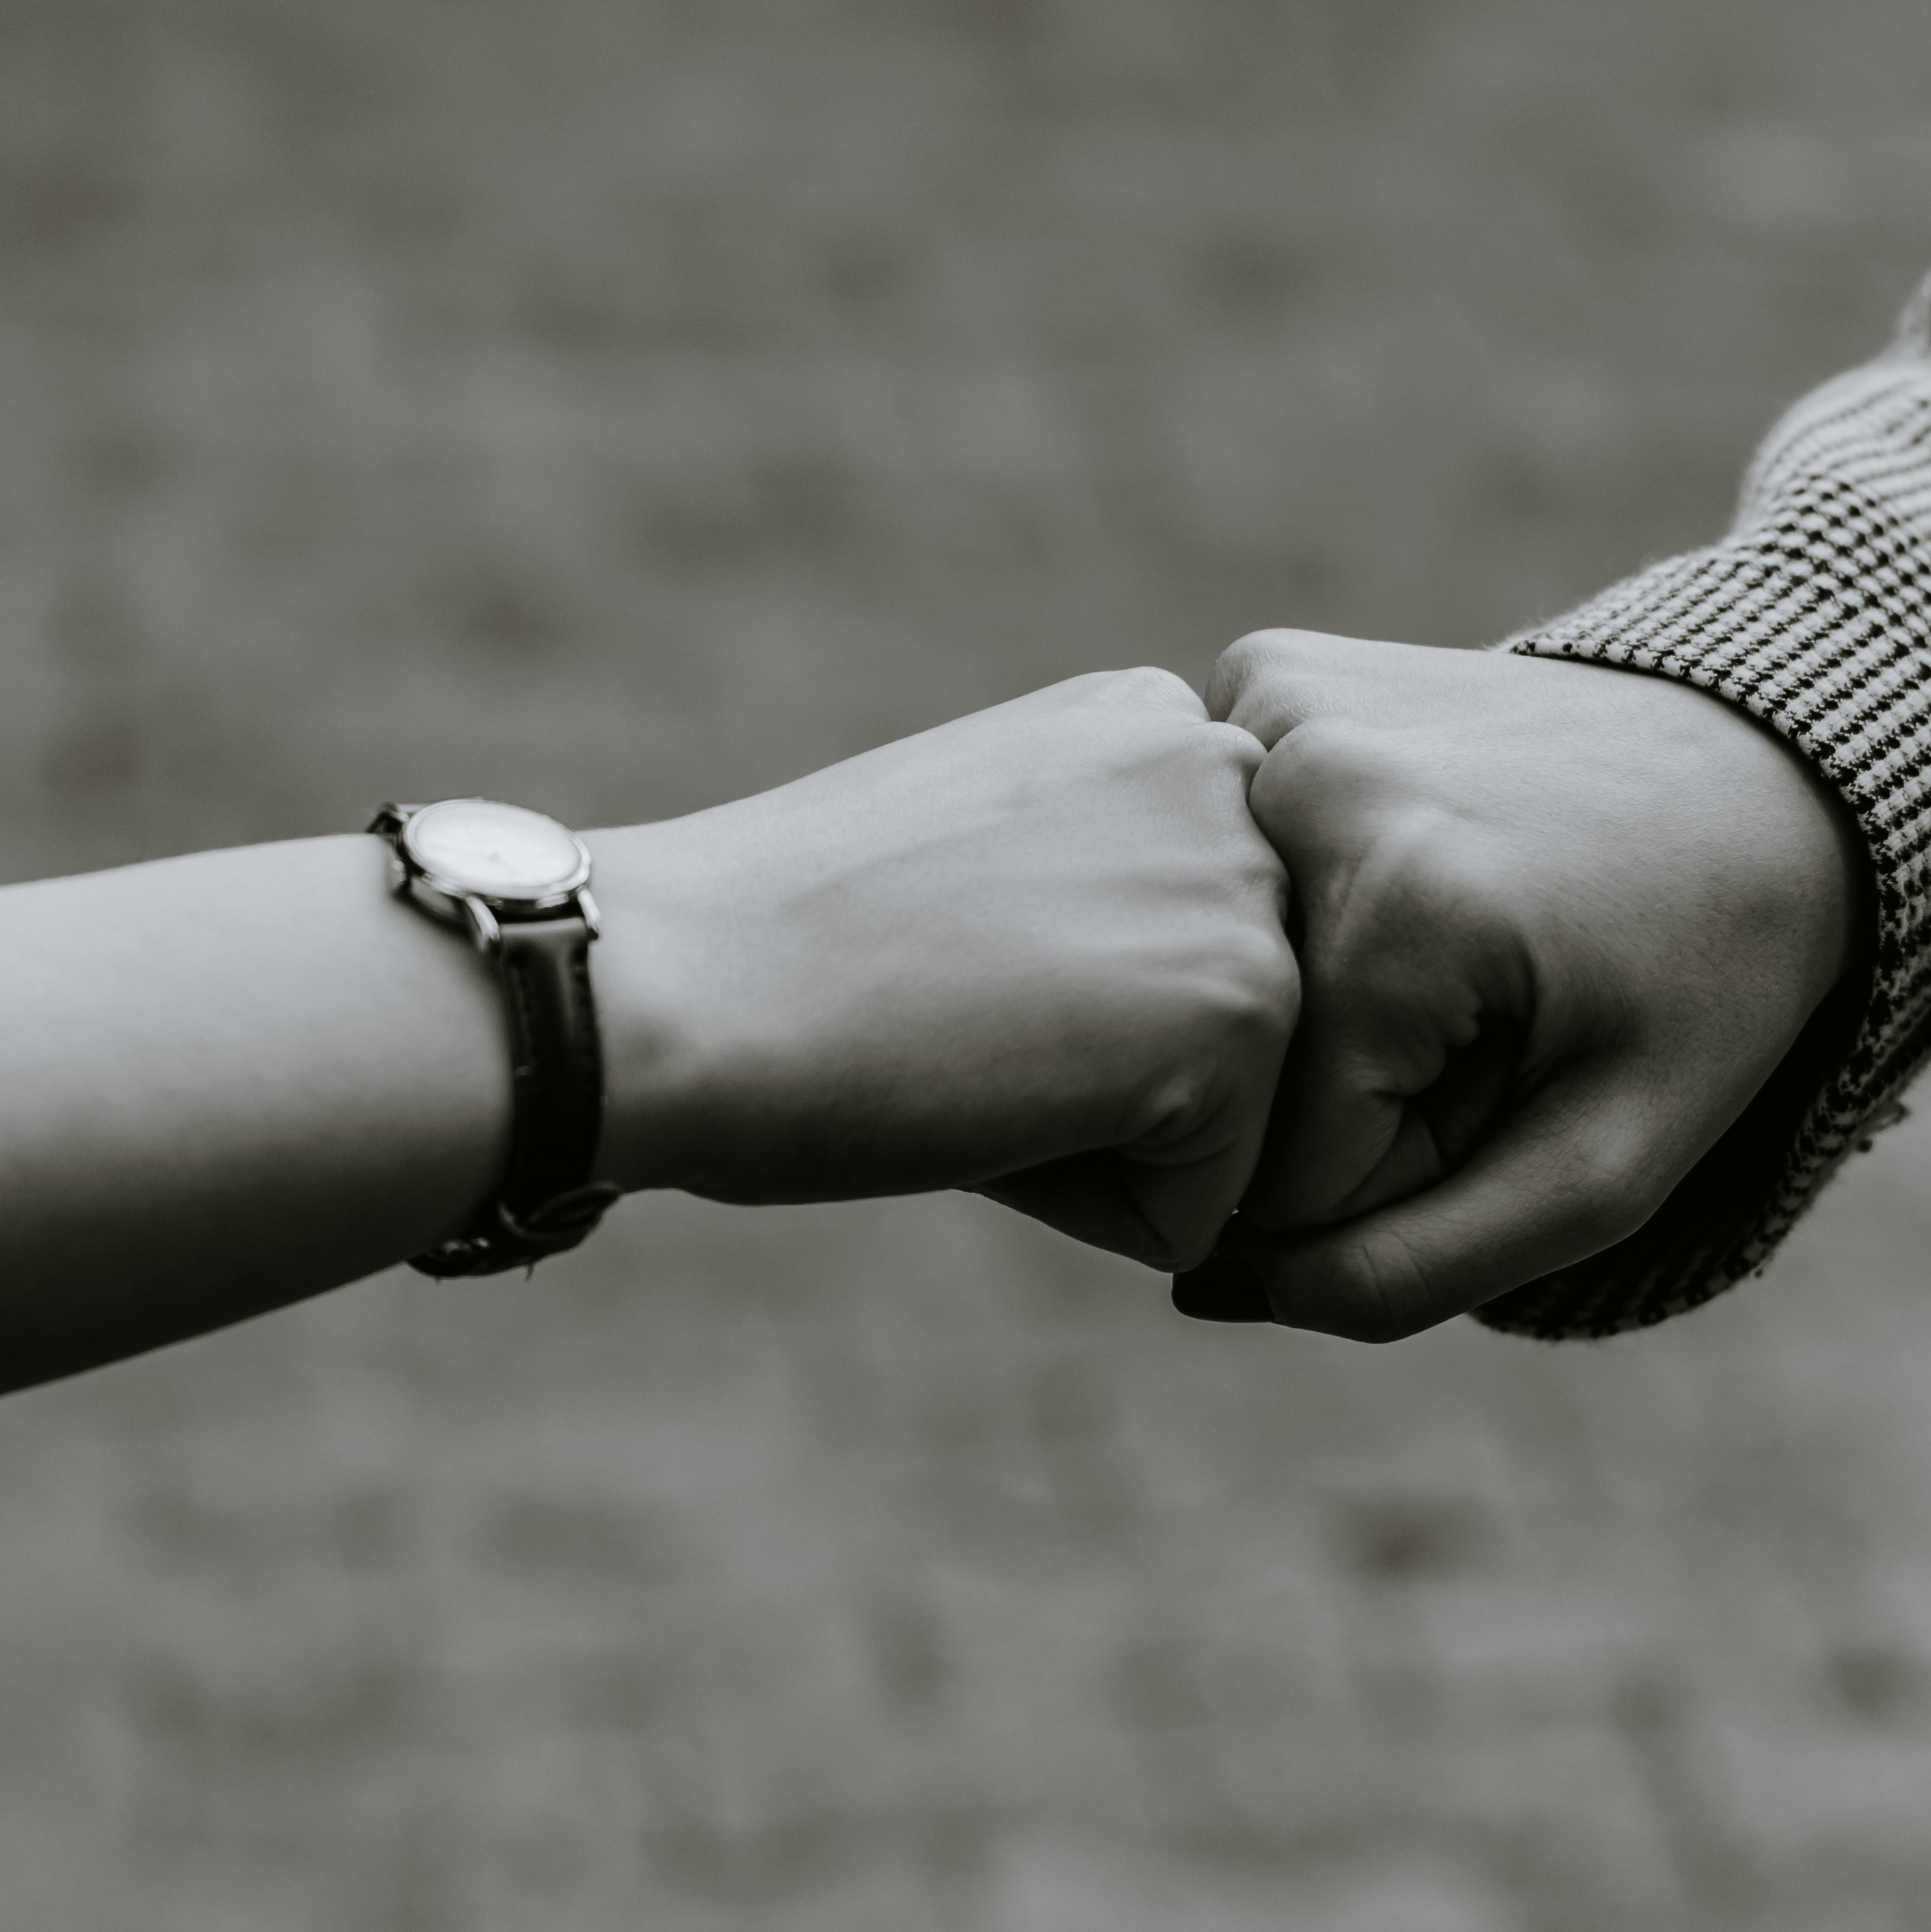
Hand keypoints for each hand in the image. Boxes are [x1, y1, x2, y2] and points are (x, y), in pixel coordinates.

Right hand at [590, 668, 1297, 1270]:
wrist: (679, 985)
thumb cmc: (781, 943)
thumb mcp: (983, 850)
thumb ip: (1104, 884)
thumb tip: (1174, 1012)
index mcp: (1159, 724)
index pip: (1189, 948)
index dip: (1061, 1002)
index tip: (941, 959)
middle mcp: (1230, 777)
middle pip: (1223, 1037)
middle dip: (1097, 1075)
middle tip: (945, 1008)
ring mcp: (1251, 890)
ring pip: (1225, 1125)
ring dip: (1088, 1138)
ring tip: (963, 1048)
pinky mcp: (1246, 1012)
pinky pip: (1200, 1206)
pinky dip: (1081, 1206)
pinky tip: (976, 1106)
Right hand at [1190, 631, 1863, 1336]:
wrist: (1770, 763)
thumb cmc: (1702, 981)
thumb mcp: (1606, 1172)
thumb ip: (1414, 1273)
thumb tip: (1200, 1293)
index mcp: (1399, 902)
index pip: (1285, 1166)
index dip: (1397, 1173)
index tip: (1506, 1091)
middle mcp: (1304, 778)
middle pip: (1237, 1059)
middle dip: (1347, 1087)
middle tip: (1486, 1017)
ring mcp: (1269, 704)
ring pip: (1215, 963)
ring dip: (1313, 994)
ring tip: (1450, 939)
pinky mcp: (1259, 668)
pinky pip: (1216, 857)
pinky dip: (1294, 891)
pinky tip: (1400, 863)